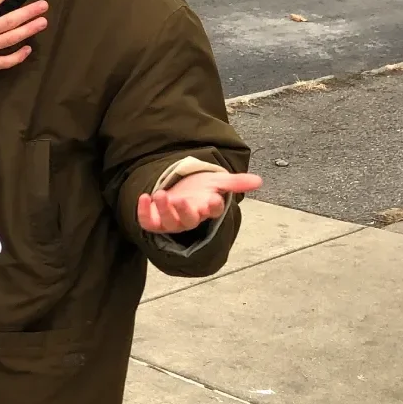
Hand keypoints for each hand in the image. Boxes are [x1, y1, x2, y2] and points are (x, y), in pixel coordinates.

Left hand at [137, 170, 262, 233]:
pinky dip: (143, 212)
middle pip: (188, 221)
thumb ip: (236, 182)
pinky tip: (143, 197)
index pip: (212, 211)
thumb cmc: (199, 188)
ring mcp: (171, 221)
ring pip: (168, 222)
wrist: (179, 188)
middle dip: (184, 211)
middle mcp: (189, 218)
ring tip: (160, 194)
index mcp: (206, 209)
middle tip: (179, 199)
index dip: (213, 207)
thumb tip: (259, 181)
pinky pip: (147, 222)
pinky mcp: (154, 221)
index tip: (213, 199)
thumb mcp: (217, 181)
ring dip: (163, 210)